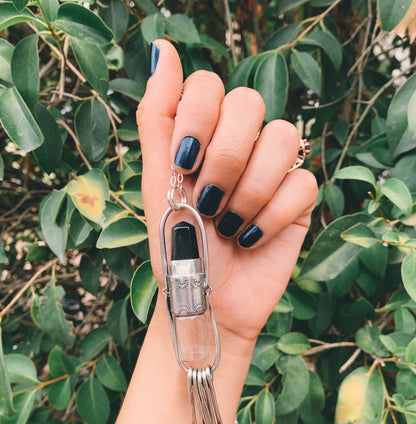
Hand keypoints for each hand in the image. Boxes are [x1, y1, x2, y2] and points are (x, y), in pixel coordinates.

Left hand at [137, 40, 317, 349]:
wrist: (206, 299)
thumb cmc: (177, 244)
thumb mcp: (157, 181)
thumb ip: (158, 116)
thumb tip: (161, 46)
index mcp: (203, 132)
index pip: (208, 84)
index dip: (196, 119)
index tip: (183, 164)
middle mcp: (241, 142)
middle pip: (249, 103)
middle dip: (224, 158)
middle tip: (207, 200)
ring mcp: (273, 168)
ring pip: (284, 137)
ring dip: (249, 190)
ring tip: (227, 224)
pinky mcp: (299, 197)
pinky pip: (302, 182)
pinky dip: (271, 216)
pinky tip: (250, 238)